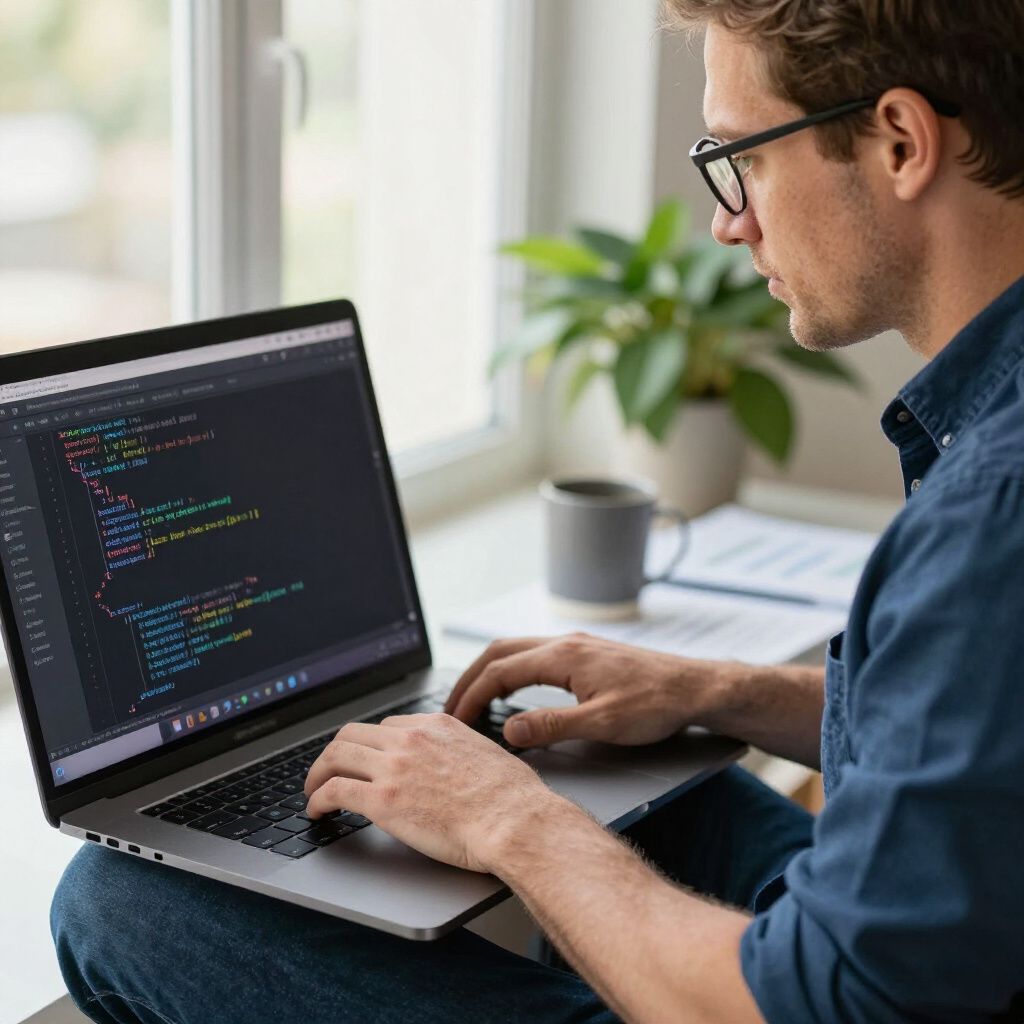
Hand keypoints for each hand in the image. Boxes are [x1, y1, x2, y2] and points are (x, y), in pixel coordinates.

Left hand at [303, 712, 559, 872]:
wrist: (514, 820)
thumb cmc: (512, 798)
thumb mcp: (486, 755)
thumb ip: (460, 752)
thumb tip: (457, 766)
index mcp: (436, 726)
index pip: (387, 726)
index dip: (369, 744)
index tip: (363, 758)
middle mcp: (411, 739)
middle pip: (353, 734)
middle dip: (334, 753)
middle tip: (327, 771)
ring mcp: (394, 767)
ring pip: (336, 756)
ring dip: (317, 773)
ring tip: (312, 790)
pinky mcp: (383, 800)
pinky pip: (334, 791)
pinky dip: (316, 799)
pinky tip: (316, 811)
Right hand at [445, 632, 731, 748]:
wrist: (697, 688)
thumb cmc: (657, 704)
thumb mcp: (602, 724)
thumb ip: (551, 727)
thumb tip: (509, 731)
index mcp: (563, 656)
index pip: (499, 672)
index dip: (470, 696)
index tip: (454, 721)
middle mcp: (565, 643)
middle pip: (499, 652)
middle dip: (469, 679)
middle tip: (450, 709)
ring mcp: (576, 646)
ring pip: (516, 650)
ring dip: (489, 673)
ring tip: (473, 700)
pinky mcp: (587, 654)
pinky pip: (534, 656)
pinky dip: (511, 671)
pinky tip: (514, 691)